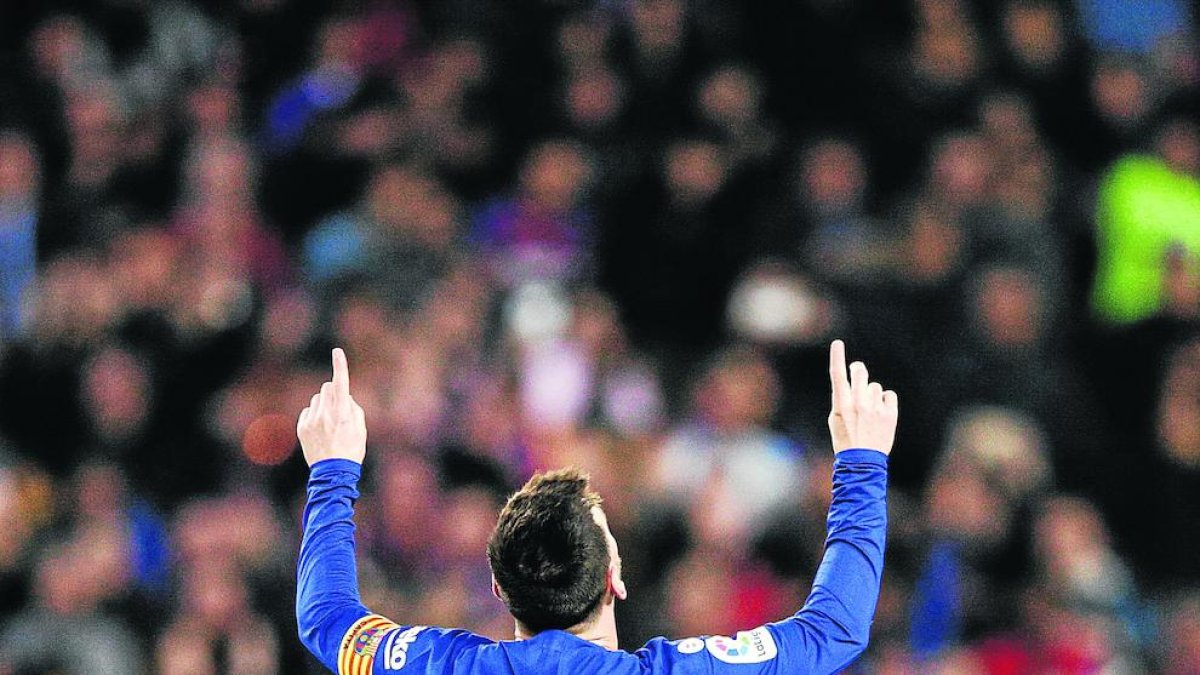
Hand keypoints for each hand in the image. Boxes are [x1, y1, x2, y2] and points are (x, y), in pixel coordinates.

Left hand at [297, 348, 366, 465]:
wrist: (332, 473)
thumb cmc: (351, 451)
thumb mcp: (361, 429)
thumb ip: (354, 409)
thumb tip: (344, 397)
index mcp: (343, 414)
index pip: (341, 383)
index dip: (340, 366)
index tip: (337, 352)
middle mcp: (326, 415)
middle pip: (327, 388)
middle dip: (333, 392)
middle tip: (339, 408)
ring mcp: (312, 421)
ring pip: (317, 399)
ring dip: (324, 405)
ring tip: (329, 424)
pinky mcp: (302, 428)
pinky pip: (308, 411)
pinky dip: (314, 415)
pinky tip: (320, 431)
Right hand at [827, 340, 897, 454]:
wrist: (862, 461)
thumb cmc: (845, 439)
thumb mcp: (835, 419)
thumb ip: (842, 399)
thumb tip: (851, 383)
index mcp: (841, 405)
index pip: (837, 376)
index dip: (837, 357)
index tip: (837, 343)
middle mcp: (858, 403)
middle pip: (860, 373)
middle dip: (859, 371)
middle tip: (858, 373)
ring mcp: (875, 408)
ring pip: (874, 386)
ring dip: (872, 394)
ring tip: (869, 411)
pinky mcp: (890, 414)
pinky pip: (888, 395)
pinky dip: (885, 401)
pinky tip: (880, 413)